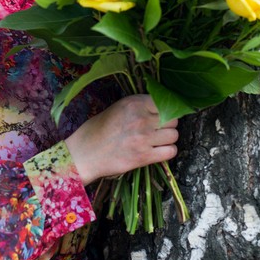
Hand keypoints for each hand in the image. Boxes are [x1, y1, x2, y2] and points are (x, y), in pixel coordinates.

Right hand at [64, 94, 178, 184]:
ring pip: (174, 135)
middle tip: (157, 130)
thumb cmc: (98, 130)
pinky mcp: (144, 157)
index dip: (165, 110)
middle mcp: (141, 118)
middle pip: (173, 119)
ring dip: (168, 139)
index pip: (165, 103)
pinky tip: (158, 151)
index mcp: (134, 103)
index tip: (159, 116)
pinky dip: (167, 152)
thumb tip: (161, 108)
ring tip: (157, 141)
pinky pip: (171, 151)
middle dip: (167, 125)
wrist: (85, 153)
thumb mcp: (117, 108)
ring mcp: (143, 138)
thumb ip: (139, 106)